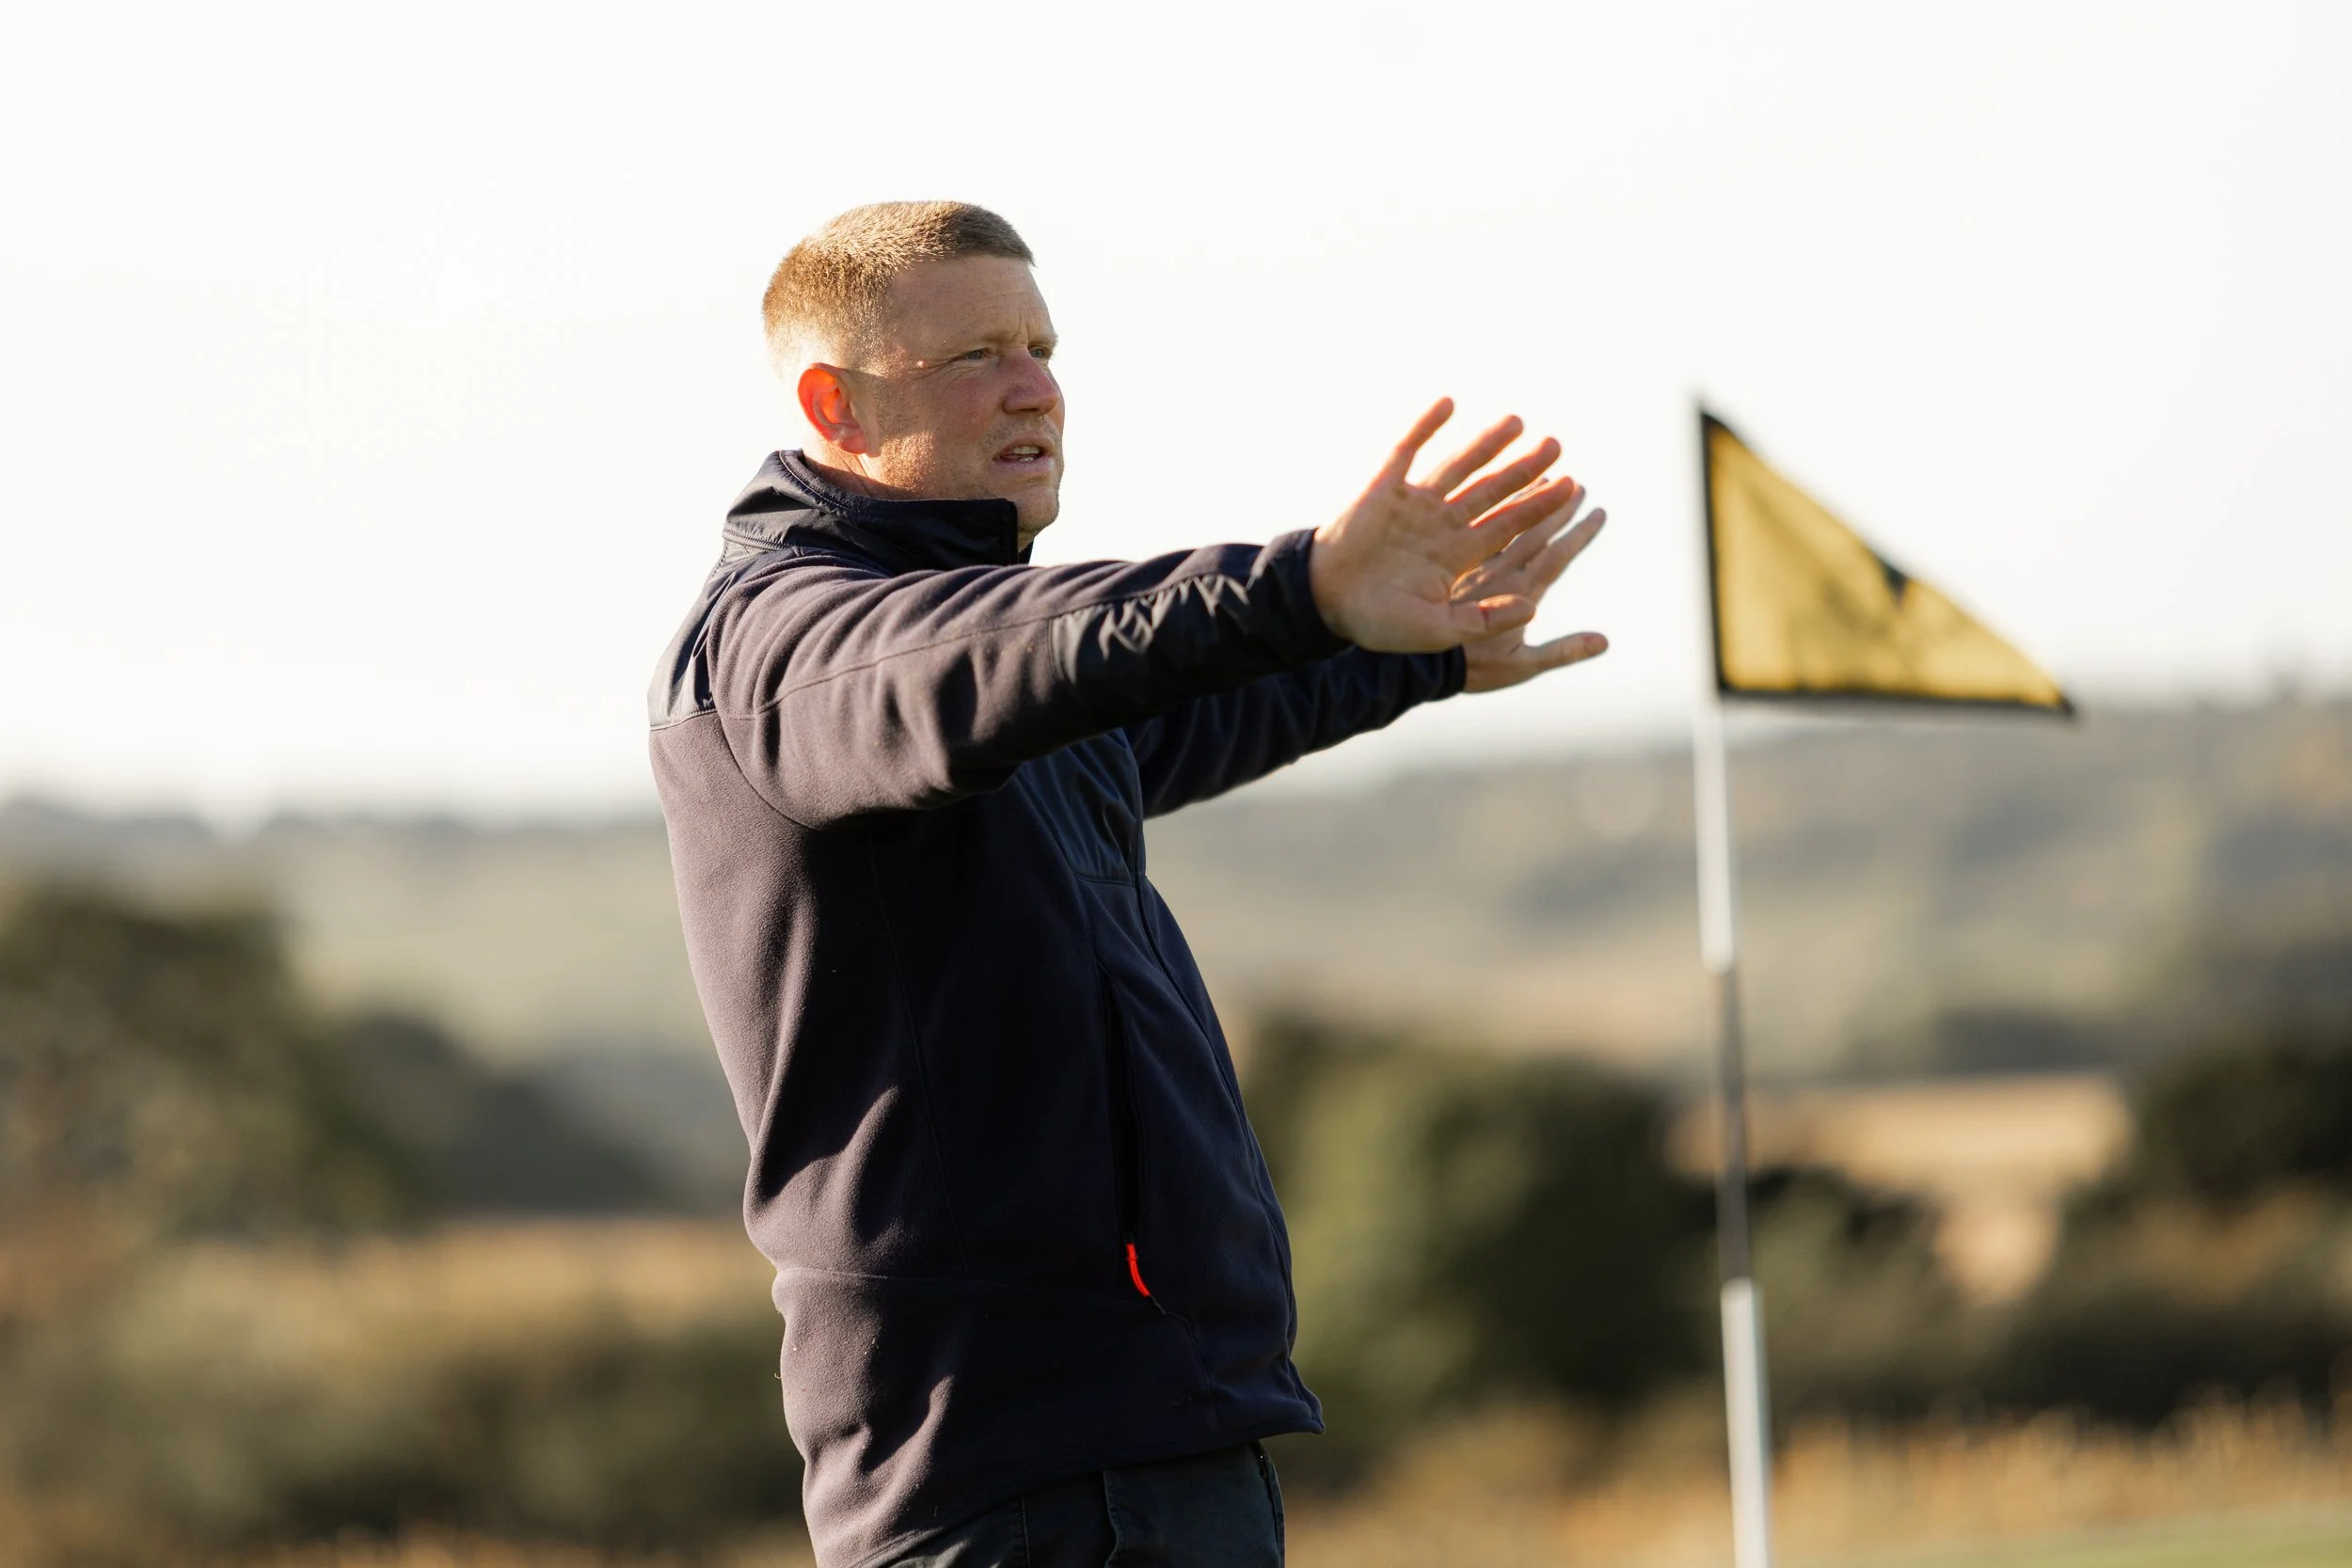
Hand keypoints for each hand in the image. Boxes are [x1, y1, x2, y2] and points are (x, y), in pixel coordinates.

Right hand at [1309, 400, 1586, 652]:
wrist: (1324, 603)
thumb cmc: (1377, 622)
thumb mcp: (1438, 630)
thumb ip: (1484, 619)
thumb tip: (1532, 607)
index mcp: (1455, 555)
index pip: (1507, 523)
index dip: (1538, 505)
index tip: (1570, 486)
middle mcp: (1440, 524)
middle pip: (1491, 490)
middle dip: (1523, 469)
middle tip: (1556, 445)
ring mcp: (1412, 503)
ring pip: (1458, 465)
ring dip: (1486, 444)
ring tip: (1518, 422)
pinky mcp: (1383, 487)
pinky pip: (1407, 449)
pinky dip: (1426, 426)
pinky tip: (1448, 403)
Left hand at [1452, 493, 1608, 692]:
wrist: (1417, 663)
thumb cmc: (1472, 669)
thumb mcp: (1520, 666)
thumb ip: (1562, 651)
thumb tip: (1603, 641)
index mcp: (1519, 592)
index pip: (1555, 555)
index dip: (1578, 534)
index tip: (1597, 512)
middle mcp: (1497, 571)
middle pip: (1532, 530)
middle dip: (1556, 506)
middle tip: (1576, 484)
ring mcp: (1471, 563)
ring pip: (1502, 520)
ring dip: (1525, 497)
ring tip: (1544, 477)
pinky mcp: (1448, 561)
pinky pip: (1471, 525)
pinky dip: (1489, 507)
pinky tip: (1496, 490)